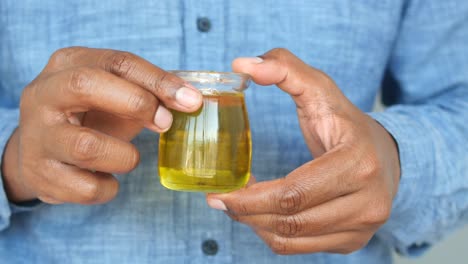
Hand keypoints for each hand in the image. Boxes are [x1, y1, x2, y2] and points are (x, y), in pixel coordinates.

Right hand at [2, 47, 201, 203]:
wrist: (40, 149)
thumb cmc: (89, 116)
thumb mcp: (115, 96)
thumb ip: (148, 94)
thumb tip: (190, 100)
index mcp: (68, 64)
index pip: (117, 62)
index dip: (158, 81)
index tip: (191, 100)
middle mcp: (43, 94)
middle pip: (85, 85)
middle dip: (136, 103)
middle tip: (165, 124)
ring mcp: (36, 136)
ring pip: (86, 146)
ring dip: (124, 157)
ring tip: (129, 158)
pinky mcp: (38, 174)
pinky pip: (86, 188)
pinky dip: (108, 188)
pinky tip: (108, 179)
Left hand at [206, 48, 399, 254]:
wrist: (386, 155)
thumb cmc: (345, 123)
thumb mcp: (318, 88)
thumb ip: (282, 68)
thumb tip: (242, 65)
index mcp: (358, 162)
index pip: (294, 192)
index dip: (250, 198)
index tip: (220, 193)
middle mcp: (368, 201)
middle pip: (291, 220)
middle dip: (247, 213)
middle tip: (220, 200)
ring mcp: (364, 226)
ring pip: (293, 239)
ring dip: (256, 225)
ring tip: (238, 206)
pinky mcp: (354, 241)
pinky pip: (301, 249)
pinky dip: (273, 236)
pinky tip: (261, 216)